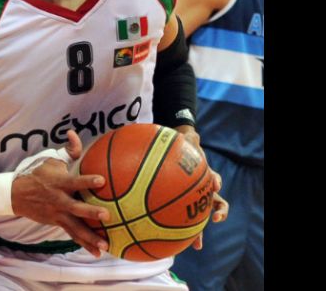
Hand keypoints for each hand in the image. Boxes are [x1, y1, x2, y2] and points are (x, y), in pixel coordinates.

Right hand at [10, 131, 109, 256]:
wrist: (15, 194)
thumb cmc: (36, 173)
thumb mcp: (49, 159)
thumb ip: (67, 150)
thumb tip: (73, 133)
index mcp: (59, 183)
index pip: (75, 182)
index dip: (88, 180)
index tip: (102, 180)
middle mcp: (59, 200)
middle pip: (77, 208)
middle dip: (90, 212)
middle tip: (106, 215)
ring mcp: (57, 214)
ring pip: (76, 227)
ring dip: (91, 237)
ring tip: (106, 245)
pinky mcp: (56, 222)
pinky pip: (72, 234)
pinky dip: (84, 244)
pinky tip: (97, 252)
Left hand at [176, 126, 229, 249]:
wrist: (173, 150)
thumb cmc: (180, 146)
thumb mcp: (185, 140)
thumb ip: (189, 138)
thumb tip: (192, 133)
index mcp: (202, 176)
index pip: (214, 181)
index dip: (215, 183)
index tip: (215, 186)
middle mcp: (200, 190)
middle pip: (213, 204)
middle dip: (217, 213)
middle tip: (215, 218)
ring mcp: (191, 199)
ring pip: (198, 218)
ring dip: (198, 232)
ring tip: (196, 245)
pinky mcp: (179, 205)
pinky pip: (176, 220)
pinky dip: (170, 229)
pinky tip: (160, 237)